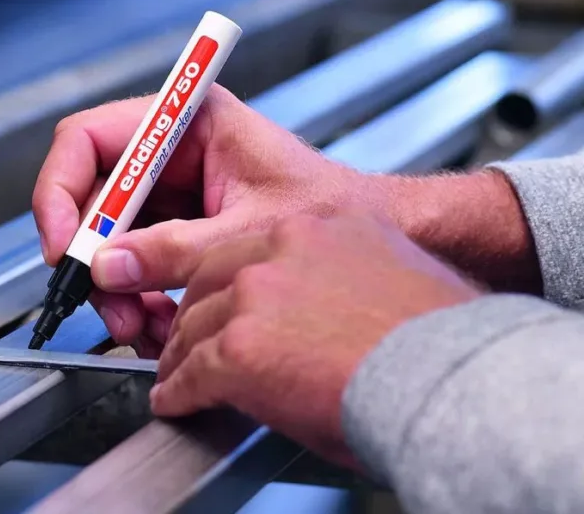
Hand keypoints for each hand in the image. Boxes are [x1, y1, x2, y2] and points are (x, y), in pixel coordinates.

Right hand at [32, 85, 389, 347]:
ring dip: (115, 288)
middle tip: (104, 299)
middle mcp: (172, 152)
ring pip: (110, 238)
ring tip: (138, 324)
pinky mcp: (179, 228)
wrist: (380, 237)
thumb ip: (174, 248)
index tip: (64, 244)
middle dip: (93, 257)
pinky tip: (158, 322)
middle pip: (93, 198)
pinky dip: (139, 298)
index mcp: (189, 121)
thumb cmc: (336, 208)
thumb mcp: (247, 231)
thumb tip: (108, 266)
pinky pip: (136, 262)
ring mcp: (173, 192)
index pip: (90, 140)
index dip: (62, 191)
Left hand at [148, 208, 480, 466]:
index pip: (251, 248)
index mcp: (323, 227)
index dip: (228, 282)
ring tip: (177, 375)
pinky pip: (191, 373)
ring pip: (194, 326)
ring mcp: (255, 297)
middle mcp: (282, 250)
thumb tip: (325, 313)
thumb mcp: (394, 277)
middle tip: (189, 338)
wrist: (452, 378)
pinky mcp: (239, 349)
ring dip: (180, 355)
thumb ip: (343, 280)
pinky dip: (179, 393)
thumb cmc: (441, 341)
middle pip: (210, 279)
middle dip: (195, 313)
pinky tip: (176, 402)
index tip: (223, 300)